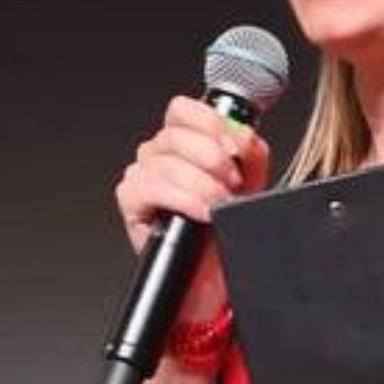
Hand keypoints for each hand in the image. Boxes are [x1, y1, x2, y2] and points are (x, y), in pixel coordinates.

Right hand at [113, 96, 270, 314]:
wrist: (216, 274)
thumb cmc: (227, 226)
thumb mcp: (252, 181)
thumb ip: (250, 150)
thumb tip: (242, 135)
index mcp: (185, 140)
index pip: (183, 109)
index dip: (210, 122)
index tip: (234, 147)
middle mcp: (159, 153)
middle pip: (176, 134)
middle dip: (214, 159)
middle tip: (234, 183)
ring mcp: (143, 175)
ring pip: (167, 163)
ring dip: (203, 184)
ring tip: (221, 203)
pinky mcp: (132, 201)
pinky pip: (151, 188)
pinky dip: (183, 199)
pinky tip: (202, 212)